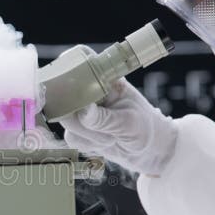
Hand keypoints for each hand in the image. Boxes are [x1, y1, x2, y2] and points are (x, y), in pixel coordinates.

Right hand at [59, 79, 176, 175]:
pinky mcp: (79, 129)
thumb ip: (104, 119)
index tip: (67, 86)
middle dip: (80, 120)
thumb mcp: (128, 122)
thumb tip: (83, 112)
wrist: (149, 150)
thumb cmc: (145, 128)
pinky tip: (105, 143)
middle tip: (103, 129)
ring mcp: (83, 110)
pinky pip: (72, 138)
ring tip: (111, 138)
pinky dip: (88, 145)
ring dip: (88, 136)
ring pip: (68, 122)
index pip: (81, 63)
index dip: (68, 69)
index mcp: (106, 79)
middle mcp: (90, 92)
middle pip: (66, 98)